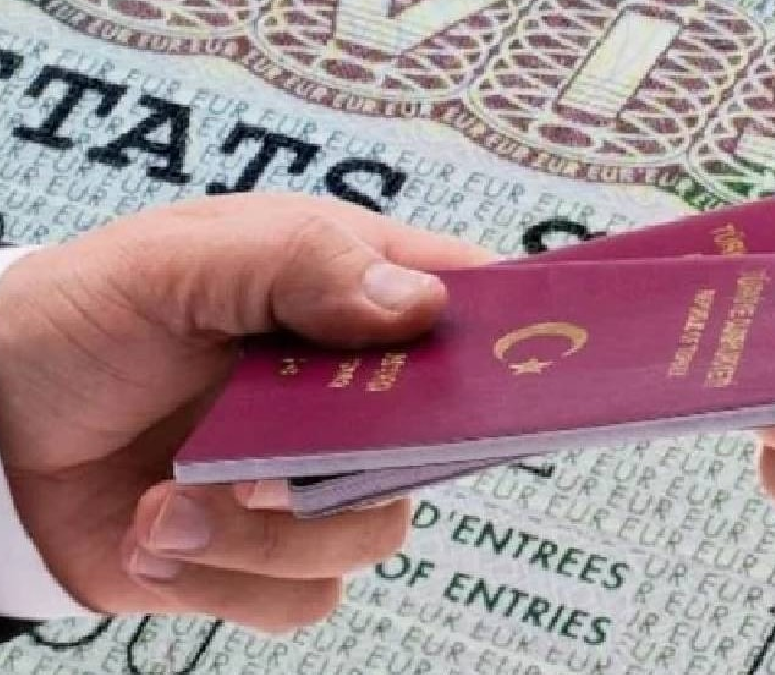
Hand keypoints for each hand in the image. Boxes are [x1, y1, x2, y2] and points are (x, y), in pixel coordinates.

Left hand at [0, 193, 491, 630]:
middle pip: (436, 443)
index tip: (476, 379)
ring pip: (374, 534)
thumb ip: (296, 261)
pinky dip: (226, 580)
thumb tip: (419, 309)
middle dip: (348, 466)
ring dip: (262, 534)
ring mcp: (313, 477)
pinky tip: (156, 538)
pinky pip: (308, 598)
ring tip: (166, 508)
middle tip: (257, 466)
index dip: (493, 341)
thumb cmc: (79, 320)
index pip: (463, 306)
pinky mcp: (269, 554)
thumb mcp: (175, 261)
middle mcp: (346, 392)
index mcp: (343, 292)